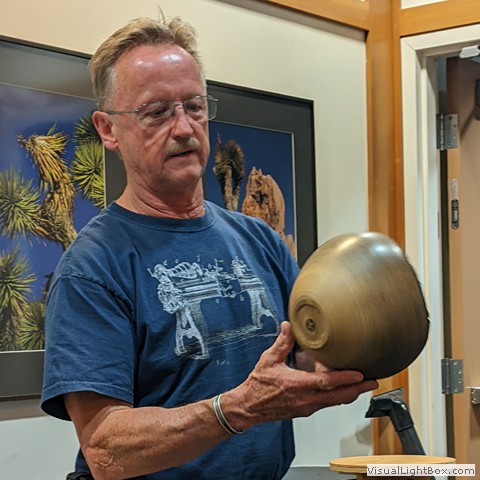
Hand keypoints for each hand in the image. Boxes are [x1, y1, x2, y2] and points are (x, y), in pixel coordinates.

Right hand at [224, 322, 377, 428]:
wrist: (249, 407)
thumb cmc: (258, 385)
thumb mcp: (268, 360)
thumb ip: (281, 343)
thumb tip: (288, 326)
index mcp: (297, 385)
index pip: (326, 383)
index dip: (345, 379)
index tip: (360, 375)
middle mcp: (305, 399)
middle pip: (338, 397)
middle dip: (358, 389)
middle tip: (373, 382)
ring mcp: (307, 407)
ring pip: (335, 402)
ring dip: (351, 394)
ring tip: (363, 385)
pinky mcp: (306, 410)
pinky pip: (327, 404)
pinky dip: (339, 397)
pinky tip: (343, 390)